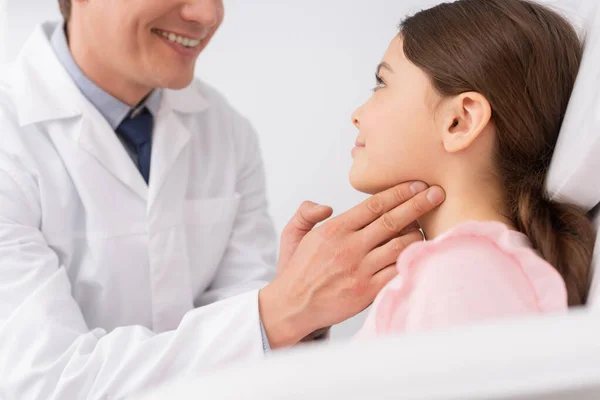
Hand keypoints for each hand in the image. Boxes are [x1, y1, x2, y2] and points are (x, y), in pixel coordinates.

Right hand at [259, 181, 444, 348]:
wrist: (293, 306)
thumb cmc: (297, 269)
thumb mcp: (293, 234)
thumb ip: (307, 212)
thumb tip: (327, 205)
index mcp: (335, 229)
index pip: (374, 205)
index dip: (398, 192)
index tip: (416, 185)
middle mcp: (350, 247)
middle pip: (392, 220)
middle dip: (418, 204)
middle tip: (437, 193)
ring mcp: (360, 270)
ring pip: (400, 245)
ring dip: (418, 233)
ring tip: (428, 226)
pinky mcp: (367, 291)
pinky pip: (397, 271)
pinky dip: (411, 260)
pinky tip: (421, 252)